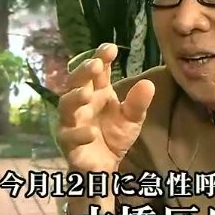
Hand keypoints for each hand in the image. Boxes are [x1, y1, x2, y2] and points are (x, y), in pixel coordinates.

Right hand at [57, 43, 155, 173]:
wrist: (104, 166)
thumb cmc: (114, 135)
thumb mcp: (132, 118)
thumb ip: (138, 103)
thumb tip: (149, 84)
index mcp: (97, 92)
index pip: (96, 71)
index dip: (100, 58)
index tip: (111, 48)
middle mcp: (81, 103)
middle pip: (76, 83)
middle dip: (83, 72)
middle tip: (95, 64)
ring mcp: (72, 122)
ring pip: (66, 106)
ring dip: (75, 98)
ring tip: (87, 94)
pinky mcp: (69, 144)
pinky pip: (69, 137)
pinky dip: (79, 134)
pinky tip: (91, 132)